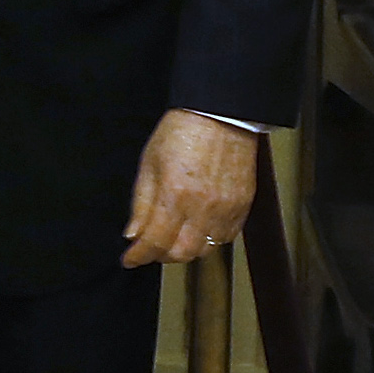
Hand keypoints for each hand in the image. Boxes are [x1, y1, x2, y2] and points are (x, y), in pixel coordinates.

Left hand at [123, 110, 254, 267]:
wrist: (221, 114)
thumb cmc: (182, 132)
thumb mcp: (149, 163)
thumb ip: (141, 204)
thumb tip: (133, 235)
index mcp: (174, 194)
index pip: (155, 242)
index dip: (139, 256)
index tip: (130, 258)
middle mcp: (202, 207)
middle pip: (181, 254)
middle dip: (161, 255)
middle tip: (151, 245)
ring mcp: (226, 208)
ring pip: (204, 250)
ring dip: (185, 249)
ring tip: (174, 236)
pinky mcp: (243, 205)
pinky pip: (225, 238)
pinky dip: (209, 240)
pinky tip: (198, 227)